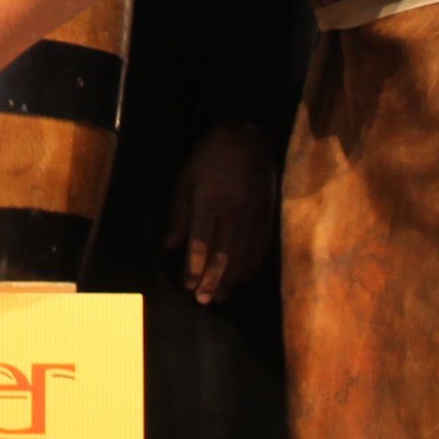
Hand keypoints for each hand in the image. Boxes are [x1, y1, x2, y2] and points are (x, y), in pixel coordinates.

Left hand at [165, 122, 278, 304]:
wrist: (248, 136)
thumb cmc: (209, 156)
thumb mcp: (186, 177)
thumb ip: (179, 213)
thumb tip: (170, 246)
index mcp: (210, 200)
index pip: (201, 243)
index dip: (193, 268)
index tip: (187, 286)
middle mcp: (234, 211)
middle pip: (224, 255)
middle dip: (212, 281)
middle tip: (202, 301)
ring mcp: (254, 214)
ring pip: (243, 255)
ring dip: (231, 279)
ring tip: (220, 296)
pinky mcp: (268, 214)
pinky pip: (261, 246)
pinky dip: (251, 265)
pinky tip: (241, 277)